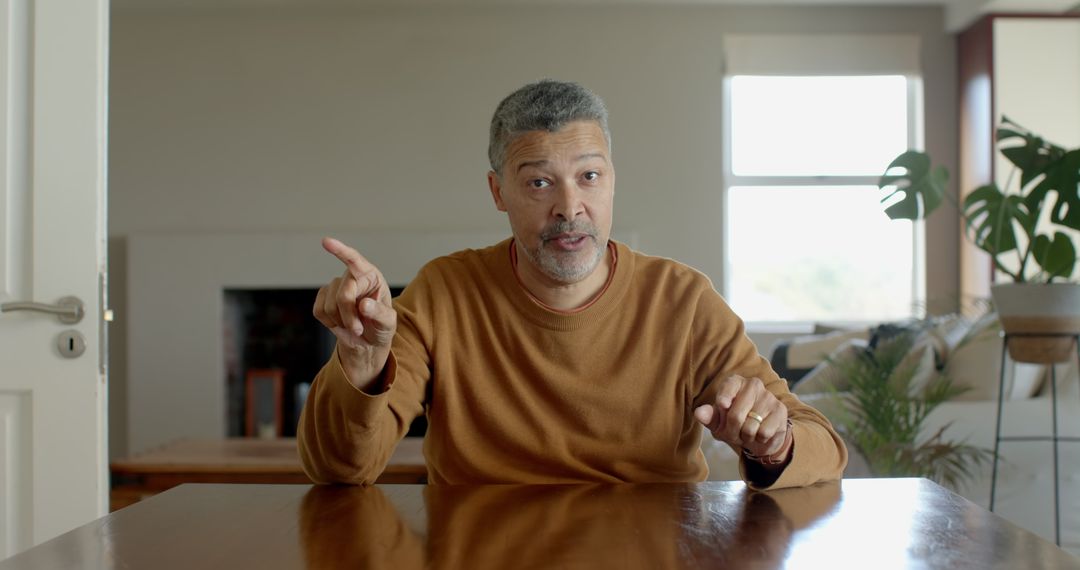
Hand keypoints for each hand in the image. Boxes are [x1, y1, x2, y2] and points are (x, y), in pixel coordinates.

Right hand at [313, 237, 396, 389]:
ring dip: (341, 321)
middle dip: (349, 316)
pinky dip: (330, 322)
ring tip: (353, 325)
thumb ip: (379, 313)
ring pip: (330, 305)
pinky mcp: (323, 298)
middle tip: (358, 329)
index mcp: (371, 276)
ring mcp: (336, 286)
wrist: (368, 341)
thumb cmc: (381, 327)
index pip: (355, 260)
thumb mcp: (388, 323)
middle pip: (343, 294)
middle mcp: (352, 277)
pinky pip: (319, 311)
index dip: (341, 251)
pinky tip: (340, 322)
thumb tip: (364, 305)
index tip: (326, 241)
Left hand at [694, 374, 790, 460]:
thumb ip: (708, 417)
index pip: (728, 386)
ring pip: (750, 427)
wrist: (759, 436)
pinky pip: (764, 432)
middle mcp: (753, 385)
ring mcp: (768, 397)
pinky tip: (760, 433)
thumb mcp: (718, 422)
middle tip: (735, 432)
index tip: (722, 405)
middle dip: (732, 431)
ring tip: (748, 432)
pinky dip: (759, 439)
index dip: (724, 397)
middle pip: (735, 415)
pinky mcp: (780, 410)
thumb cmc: (734, 424)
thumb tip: (699, 413)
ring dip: (746, 436)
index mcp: (735, 383)